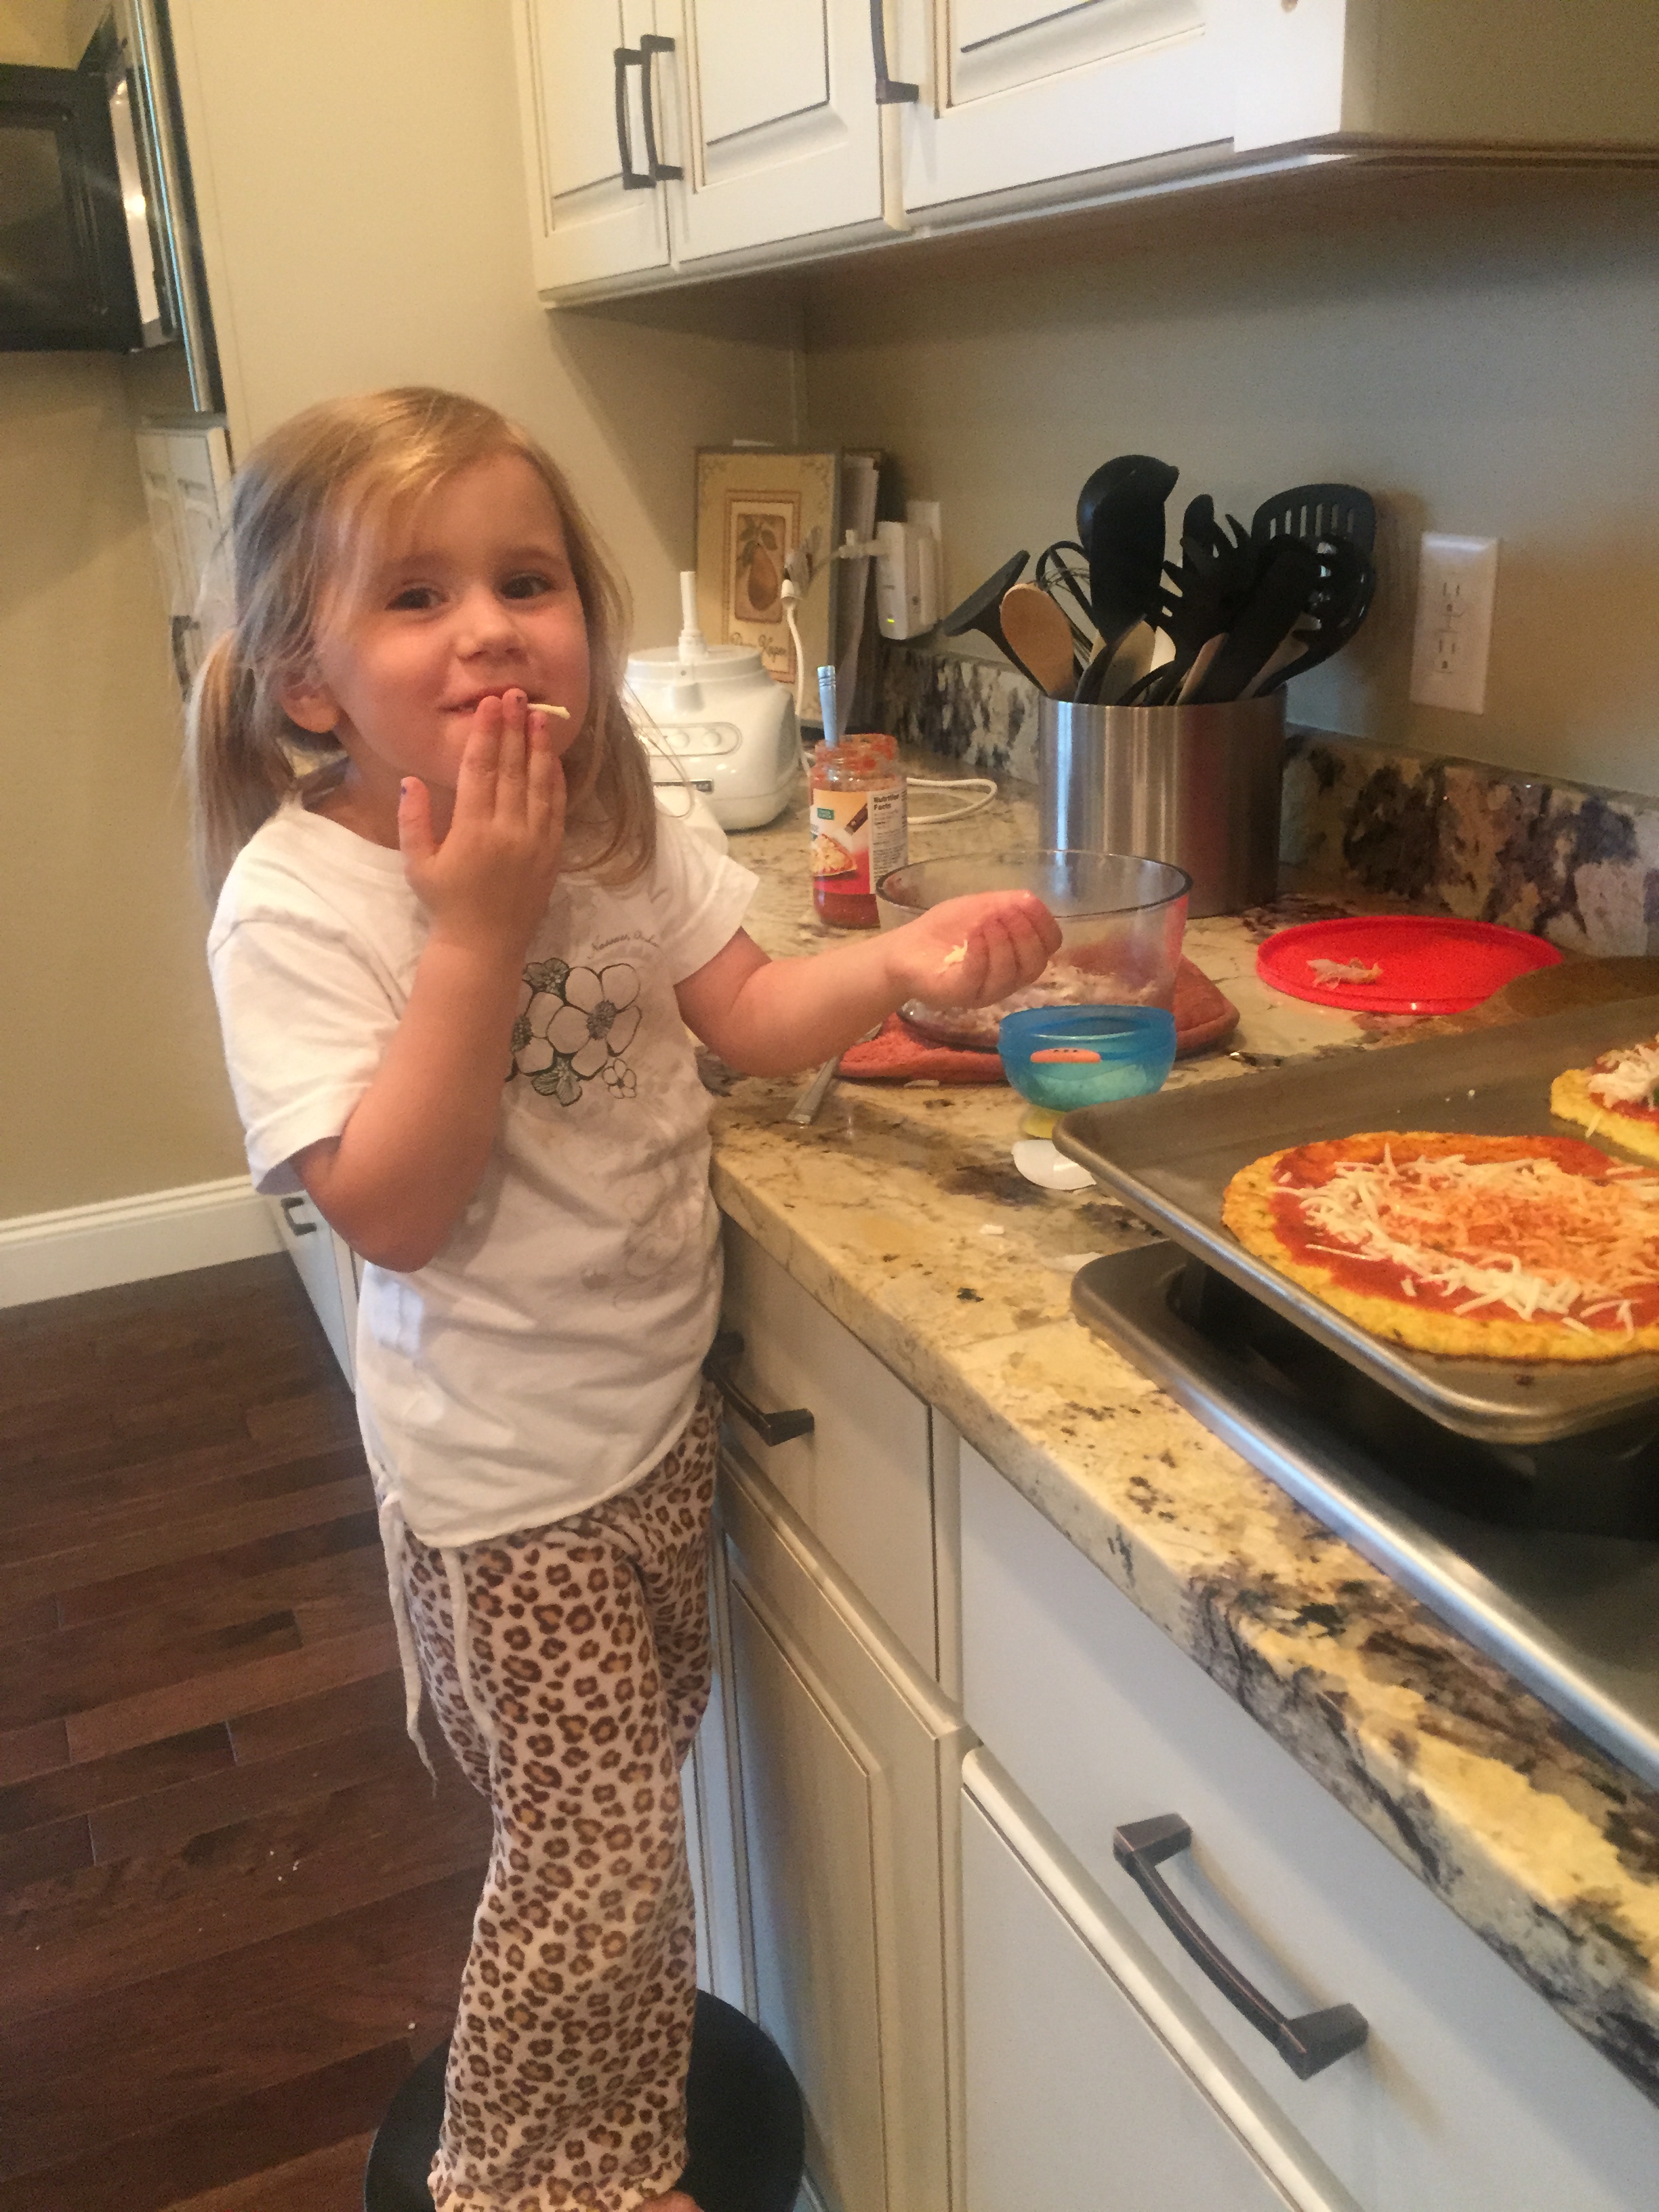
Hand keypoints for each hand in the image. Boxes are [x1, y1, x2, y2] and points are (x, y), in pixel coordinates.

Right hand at [399, 692, 564, 958]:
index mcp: (473, 829)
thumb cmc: (446, 903)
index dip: (486, 733)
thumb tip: (411, 779)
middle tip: (517, 694)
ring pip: (540, 784)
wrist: (485, 945)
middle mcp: (508, 830)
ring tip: (540, 716)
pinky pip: (556, 809)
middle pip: (513, 768)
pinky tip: (552, 758)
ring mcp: (535, 841)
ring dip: (539, 748)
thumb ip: (413, 820)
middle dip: (514, 728)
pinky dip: (556, 781)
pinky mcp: (552, 853)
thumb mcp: (417, 864)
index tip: (490, 704)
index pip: (481, 769)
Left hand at [882, 890, 1060, 1008]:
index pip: (1048, 948)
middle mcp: (1006, 978)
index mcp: (1017, 956)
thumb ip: (1009, 903)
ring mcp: (984, 991)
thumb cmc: (946, 929)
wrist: (904, 948)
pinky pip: (979, 978)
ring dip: (1003, 943)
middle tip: (1007, 913)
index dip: (1044, 925)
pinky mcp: (960, 995)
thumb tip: (1032, 902)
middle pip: (1035, 965)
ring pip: (1009, 975)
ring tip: (988, 921)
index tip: (1028, 905)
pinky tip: (975, 935)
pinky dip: (981, 954)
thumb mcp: (982, 906)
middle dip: (1026, 936)